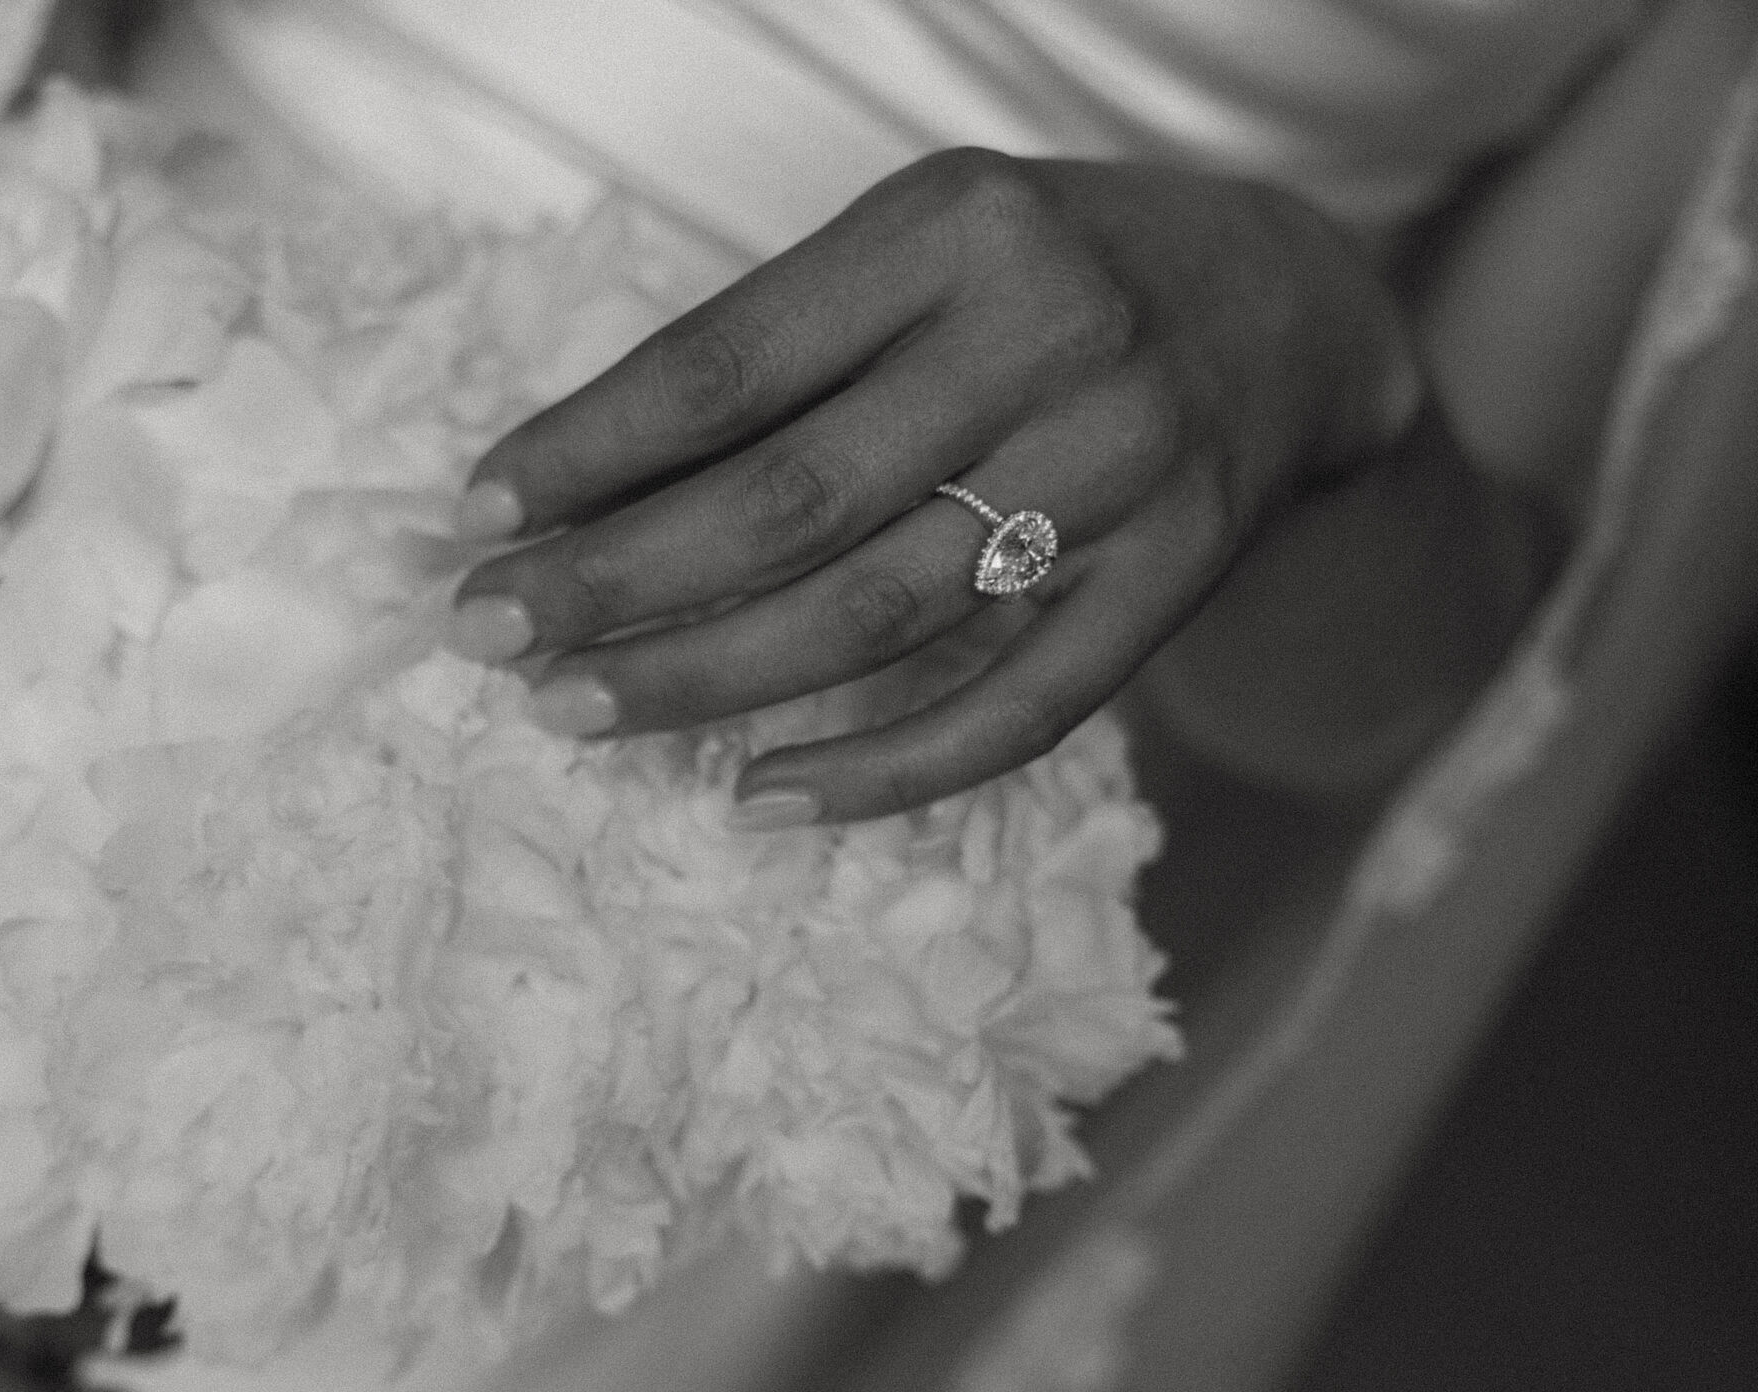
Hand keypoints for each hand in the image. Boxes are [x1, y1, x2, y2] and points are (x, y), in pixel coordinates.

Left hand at [449, 148, 1421, 823]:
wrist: (1284, 309)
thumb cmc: (1040, 280)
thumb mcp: (913, 251)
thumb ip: (770, 351)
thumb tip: (561, 489)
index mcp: (952, 229)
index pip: (726, 364)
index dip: (585, 450)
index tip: (473, 514)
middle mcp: (1047, 339)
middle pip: (786, 502)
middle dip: (612, 583)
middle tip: (489, 635)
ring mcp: (1121, 471)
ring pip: (874, 617)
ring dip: (703, 682)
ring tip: (575, 709)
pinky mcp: (1172, 583)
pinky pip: (1011, 714)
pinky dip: (876, 774)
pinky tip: (759, 797)